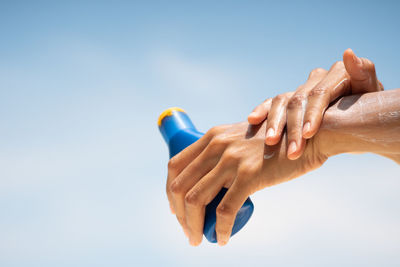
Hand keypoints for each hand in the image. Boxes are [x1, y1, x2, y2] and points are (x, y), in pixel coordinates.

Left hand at [166, 119, 327, 245]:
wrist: (309, 136)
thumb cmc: (276, 143)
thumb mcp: (241, 139)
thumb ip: (225, 151)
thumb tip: (211, 177)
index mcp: (212, 136)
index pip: (175, 166)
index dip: (170, 191)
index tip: (176, 209)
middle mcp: (217, 145)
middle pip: (180, 185)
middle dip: (178, 214)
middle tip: (187, 230)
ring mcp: (232, 159)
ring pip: (197, 200)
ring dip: (191, 226)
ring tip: (198, 238)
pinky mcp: (250, 175)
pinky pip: (225, 210)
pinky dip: (219, 229)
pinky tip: (221, 238)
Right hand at [247, 49, 383, 159]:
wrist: (360, 121)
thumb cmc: (369, 110)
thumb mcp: (371, 95)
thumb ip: (363, 73)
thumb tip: (348, 54)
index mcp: (337, 75)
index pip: (319, 94)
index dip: (312, 114)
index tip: (307, 135)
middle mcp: (316, 79)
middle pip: (298, 100)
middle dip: (293, 128)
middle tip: (292, 151)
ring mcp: (302, 89)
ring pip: (282, 102)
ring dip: (274, 123)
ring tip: (269, 142)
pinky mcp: (290, 99)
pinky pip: (272, 103)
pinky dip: (262, 110)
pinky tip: (252, 120)